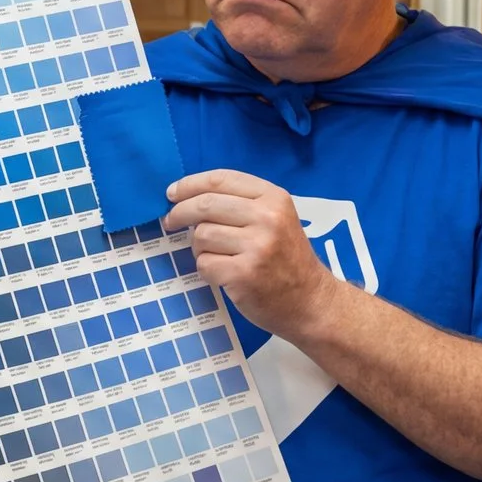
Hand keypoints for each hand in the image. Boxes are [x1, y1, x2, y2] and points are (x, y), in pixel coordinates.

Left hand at [162, 170, 339, 340]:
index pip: (221, 179)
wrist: (311, 301)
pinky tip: (223, 274)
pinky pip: (204, 263)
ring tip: (217, 255)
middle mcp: (267, 218)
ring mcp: (256, 247)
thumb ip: (240, 203)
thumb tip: (186, 198)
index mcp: (274, 198)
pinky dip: (207, 270)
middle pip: (205, 205)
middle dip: (180, 213)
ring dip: (199, 247)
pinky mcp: (244, 274)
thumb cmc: (287, 259)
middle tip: (170, 221)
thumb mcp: (276, 219)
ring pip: (201, 236)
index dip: (190, 184)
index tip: (172, 193)